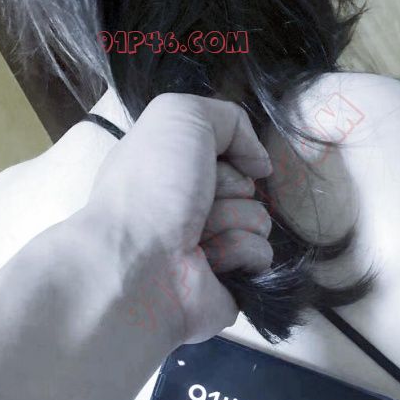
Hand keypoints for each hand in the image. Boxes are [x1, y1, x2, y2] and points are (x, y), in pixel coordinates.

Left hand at [82, 93, 273, 344]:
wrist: (138, 263)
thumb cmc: (152, 186)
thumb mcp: (181, 116)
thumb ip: (229, 119)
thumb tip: (261, 163)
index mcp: (175, 170)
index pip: (230, 152)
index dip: (226, 153)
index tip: (205, 162)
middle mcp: (192, 208)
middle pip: (249, 187)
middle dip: (232, 190)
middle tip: (197, 204)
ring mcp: (213, 248)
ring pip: (259, 221)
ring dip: (234, 222)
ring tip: (198, 236)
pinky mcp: (232, 283)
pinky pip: (261, 257)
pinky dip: (240, 254)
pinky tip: (209, 261)